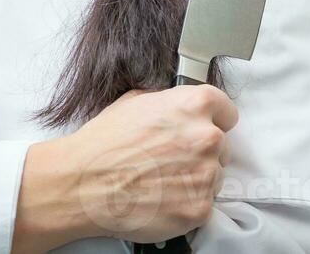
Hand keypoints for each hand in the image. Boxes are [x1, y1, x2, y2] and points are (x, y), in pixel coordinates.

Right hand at [16, 85, 237, 250]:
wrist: (83, 183)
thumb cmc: (103, 142)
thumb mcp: (132, 102)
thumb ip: (167, 103)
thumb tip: (178, 109)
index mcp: (193, 105)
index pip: (227, 111)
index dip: (213, 119)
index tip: (201, 128)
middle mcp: (206, 138)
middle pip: (221, 146)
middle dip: (200, 151)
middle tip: (168, 158)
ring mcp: (206, 175)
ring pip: (213, 176)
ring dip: (194, 178)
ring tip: (160, 179)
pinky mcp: (200, 208)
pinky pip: (202, 203)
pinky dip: (185, 203)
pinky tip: (160, 197)